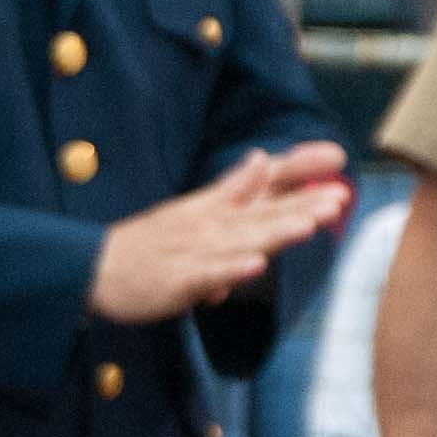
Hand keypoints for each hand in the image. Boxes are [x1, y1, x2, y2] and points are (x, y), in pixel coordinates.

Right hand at [85, 142, 349, 324]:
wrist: (95, 268)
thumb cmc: (149, 243)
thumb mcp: (194, 207)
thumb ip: (233, 186)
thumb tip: (262, 158)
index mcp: (215, 207)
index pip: (264, 182)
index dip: (299, 168)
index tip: (337, 156)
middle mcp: (211, 224)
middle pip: (263, 212)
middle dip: (302, 204)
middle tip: (340, 197)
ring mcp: (195, 251)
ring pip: (243, 241)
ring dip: (276, 231)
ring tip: (310, 225)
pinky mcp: (178, 280)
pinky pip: (209, 275)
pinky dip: (232, 270)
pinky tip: (256, 265)